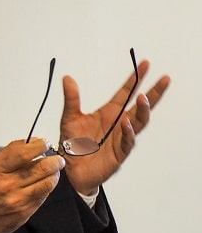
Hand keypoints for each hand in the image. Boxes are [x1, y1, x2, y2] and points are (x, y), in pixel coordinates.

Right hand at [0, 139, 64, 232]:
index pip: (23, 153)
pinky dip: (48, 186)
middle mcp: (8, 184)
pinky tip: (45, 182)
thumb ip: (9, 155)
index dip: (39, 145)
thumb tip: (31, 143)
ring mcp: (19, 199)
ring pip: (48, 182)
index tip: (45, 143)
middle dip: (54, 160)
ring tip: (54, 170)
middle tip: (56, 158)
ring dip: (54, 174)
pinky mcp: (26, 211)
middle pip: (42, 167)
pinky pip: (44, 195)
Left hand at [59, 59, 170, 195]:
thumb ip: (71, 99)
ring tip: (144, 97)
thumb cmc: (73, 144)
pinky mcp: (118, 153)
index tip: (144, 64)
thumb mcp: (69, 118)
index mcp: (109, 113)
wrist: (70, 168)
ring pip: (139, 122)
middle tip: (164, 79)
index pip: (125, 93)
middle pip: (140, 106)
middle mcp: (118, 123)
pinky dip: (128, 132)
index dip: (135, 79)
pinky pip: (127, 141)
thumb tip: (67, 78)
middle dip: (153, 93)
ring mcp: (121, 138)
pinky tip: (127, 122)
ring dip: (143, 110)